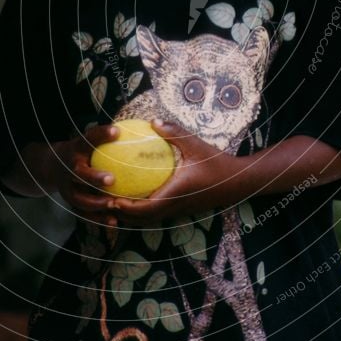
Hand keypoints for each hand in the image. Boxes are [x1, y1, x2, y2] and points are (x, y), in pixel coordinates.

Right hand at [52, 124, 120, 226]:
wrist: (52, 166)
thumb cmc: (83, 151)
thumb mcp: (89, 140)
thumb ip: (108, 137)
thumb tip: (146, 125)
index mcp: (76, 148)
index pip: (88, 138)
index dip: (101, 135)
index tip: (117, 131)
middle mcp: (69, 167)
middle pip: (78, 173)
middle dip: (93, 177)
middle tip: (111, 179)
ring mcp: (67, 186)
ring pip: (79, 198)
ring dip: (95, 203)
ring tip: (113, 204)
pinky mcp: (69, 202)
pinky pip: (83, 213)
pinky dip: (98, 218)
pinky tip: (114, 222)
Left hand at [104, 119, 240, 225]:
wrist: (236, 182)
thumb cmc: (216, 163)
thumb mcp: (196, 145)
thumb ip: (174, 133)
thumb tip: (153, 121)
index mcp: (175, 193)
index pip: (145, 208)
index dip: (126, 207)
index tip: (110, 198)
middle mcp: (174, 206)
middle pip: (142, 219)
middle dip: (122, 214)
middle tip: (104, 201)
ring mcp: (177, 210)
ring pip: (149, 219)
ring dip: (131, 214)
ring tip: (114, 201)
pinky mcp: (181, 209)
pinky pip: (157, 213)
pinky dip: (142, 210)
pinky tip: (135, 195)